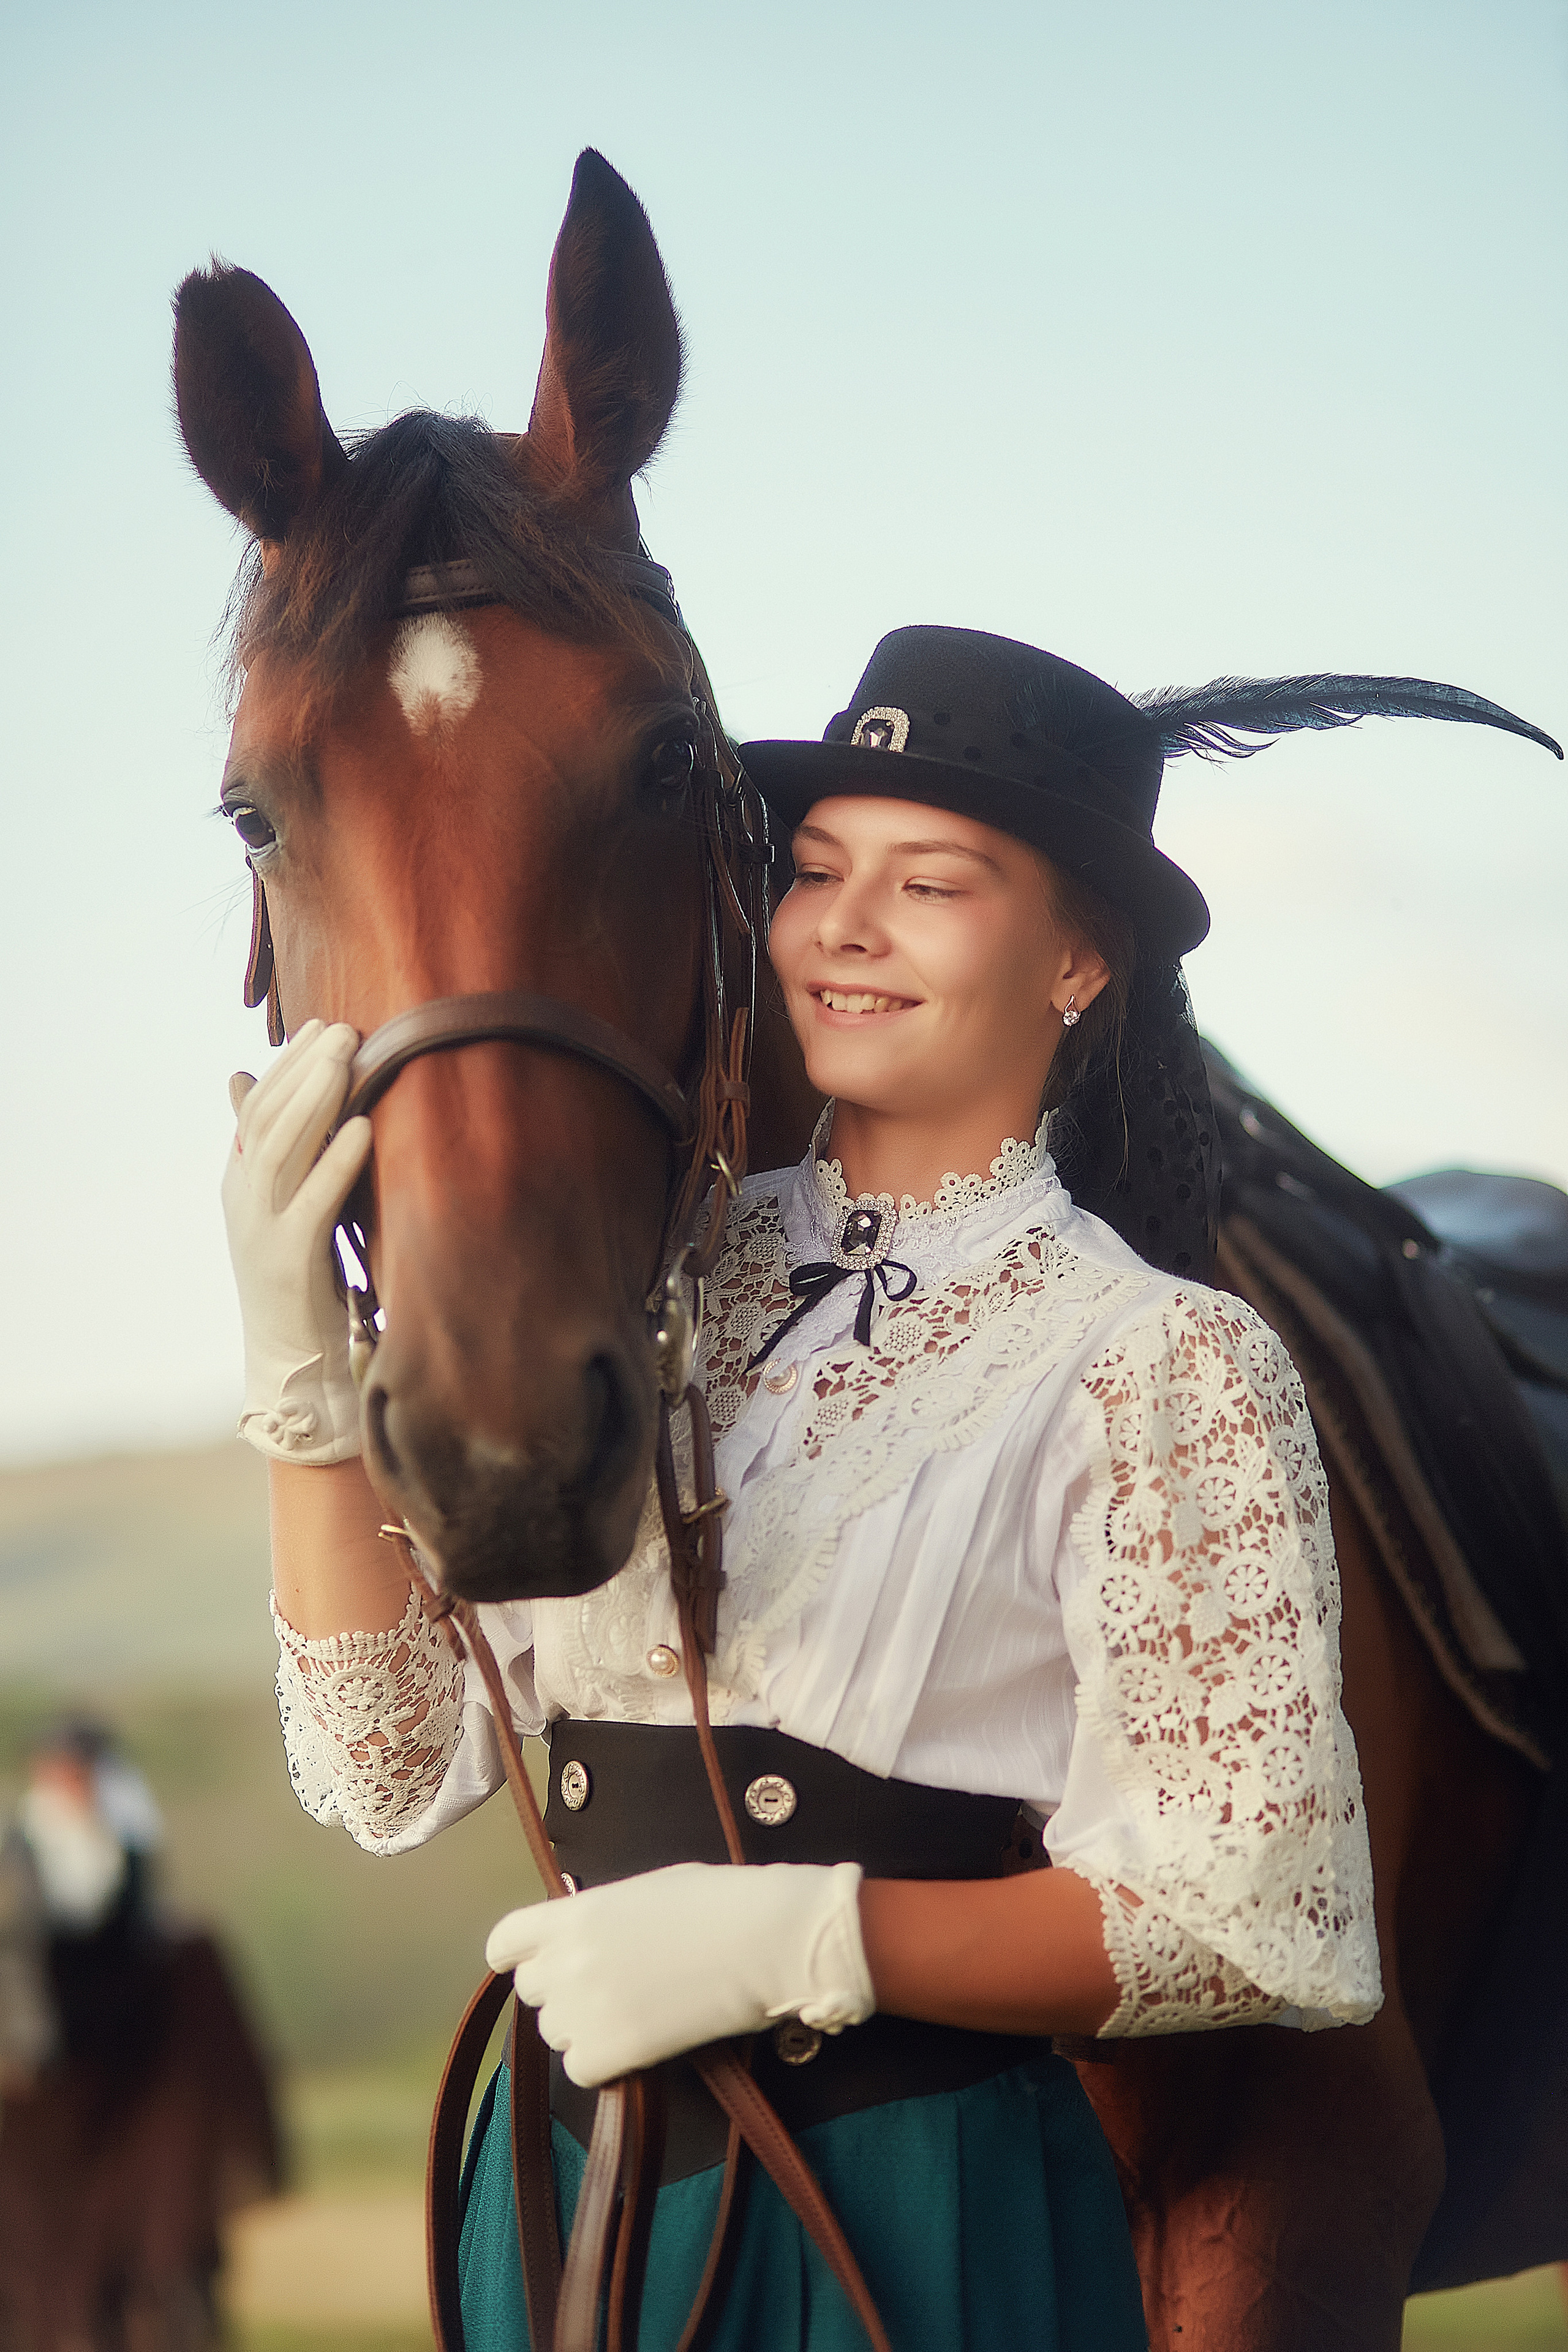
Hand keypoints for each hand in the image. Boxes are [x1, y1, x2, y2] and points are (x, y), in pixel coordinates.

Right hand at [223, 1020, 371, 1463]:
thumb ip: (273, 1152)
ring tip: (349, 1055)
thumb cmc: (299, 1282)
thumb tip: (243, 1079)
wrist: (289, 1362)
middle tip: (340, 1026)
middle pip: (267, 1120)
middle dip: (304, 1069)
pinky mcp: (291, 1262)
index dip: (287, 1066)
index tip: (320, 1026)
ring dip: (318, 1098)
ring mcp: (262, 1231)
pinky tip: (364, 1127)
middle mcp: (243, 1202)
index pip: (256, 1110)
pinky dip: (338, 1161)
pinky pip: (315, 1202)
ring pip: (283, 1149)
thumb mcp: (282, 1209)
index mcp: (239, 1186)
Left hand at [486, 1861, 874, 2087]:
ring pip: (555, 2031)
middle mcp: (568, 1960)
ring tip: (634, 2010)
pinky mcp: (614, 2050)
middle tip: (609, 1985)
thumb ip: (601, 1916)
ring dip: (583, 2026)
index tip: (532, 1961)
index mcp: (575, 1913)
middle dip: (561, 1989)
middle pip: (531, 1990)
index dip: (516, 1954)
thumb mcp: (645, 1892)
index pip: (505, 1941)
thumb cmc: (717, 1903)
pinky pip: (580, 2068)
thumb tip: (589, 1936)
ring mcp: (587, 2007)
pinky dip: (603, 2062)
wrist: (764, 1939)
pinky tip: (640, 2042)